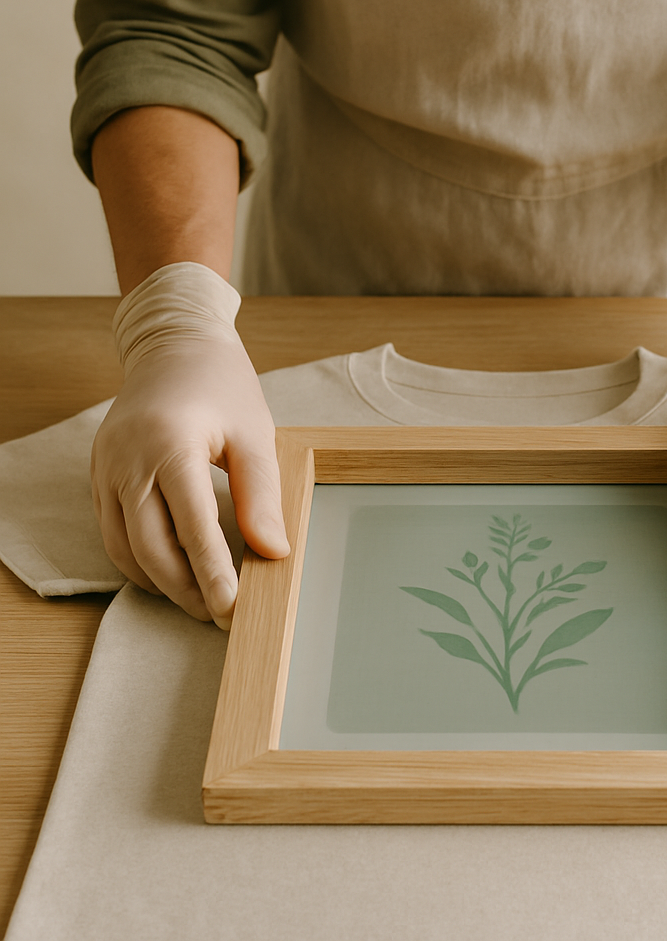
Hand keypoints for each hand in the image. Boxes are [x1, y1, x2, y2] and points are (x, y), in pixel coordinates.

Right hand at [91, 264, 288, 627]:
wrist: (173, 345)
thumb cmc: (222, 385)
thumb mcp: (254, 434)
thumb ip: (261, 495)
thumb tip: (273, 552)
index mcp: (170, 445)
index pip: (191, 527)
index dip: (213, 574)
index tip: (233, 609)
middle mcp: (127, 460)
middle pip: (150, 547)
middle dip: (186, 589)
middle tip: (220, 615)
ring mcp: (106, 469)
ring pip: (125, 548)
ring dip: (161, 582)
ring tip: (201, 601)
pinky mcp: (99, 475)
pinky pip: (113, 532)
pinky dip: (140, 561)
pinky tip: (172, 574)